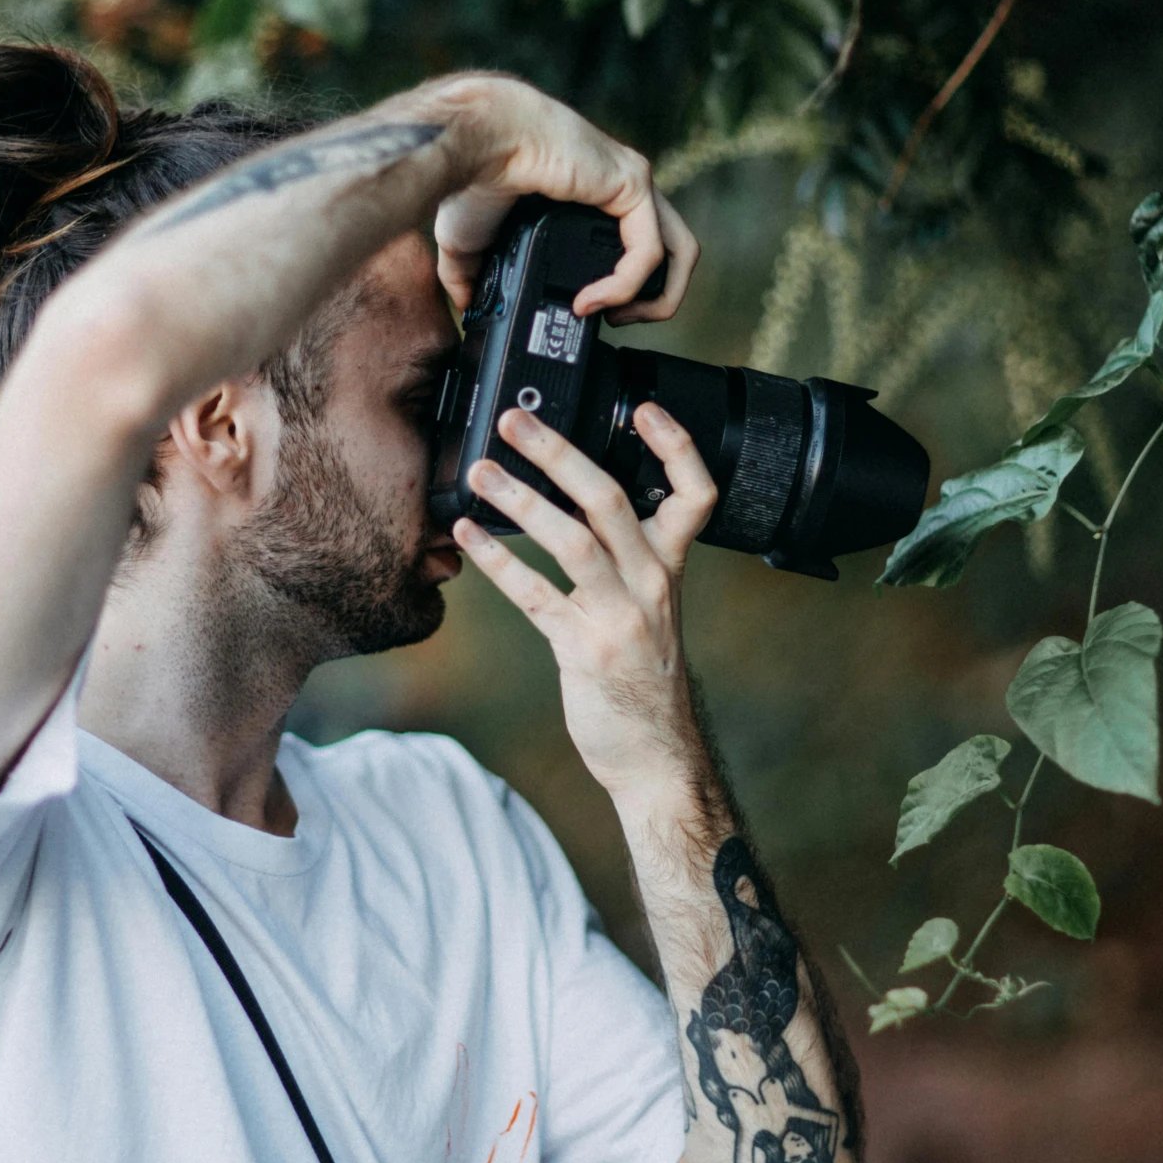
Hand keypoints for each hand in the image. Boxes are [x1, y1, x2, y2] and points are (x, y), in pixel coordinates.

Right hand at [421, 73, 698, 323]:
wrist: (475, 144)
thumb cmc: (472, 179)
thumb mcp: (469, 242)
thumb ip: (471, 275)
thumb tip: (466, 304)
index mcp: (593, 199)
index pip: (636, 247)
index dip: (625, 290)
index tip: (587, 311)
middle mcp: (621, 187)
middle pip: (674, 251)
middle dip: (657, 299)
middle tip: (616, 320)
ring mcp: (631, 183)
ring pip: (680, 251)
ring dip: (659, 298)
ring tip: (617, 317)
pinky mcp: (631, 185)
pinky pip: (649, 252)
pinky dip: (624, 288)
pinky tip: (589, 302)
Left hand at [452, 402, 716, 803]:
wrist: (655, 754)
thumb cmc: (644, 675)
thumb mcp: (650, 607)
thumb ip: (624, 558)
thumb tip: (569, 503)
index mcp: (669, 568)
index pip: (696, 496)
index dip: (677, 448)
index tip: (645, 408)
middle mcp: (651, 585)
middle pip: (614, 500)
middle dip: (561, 453)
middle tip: (515, 420)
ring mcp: (620, 617)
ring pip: (574, 541)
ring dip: (522, 501)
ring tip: (479, 473)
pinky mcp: (584, 651)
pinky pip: (536, 597)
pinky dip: (497, 562)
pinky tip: (465, 536)